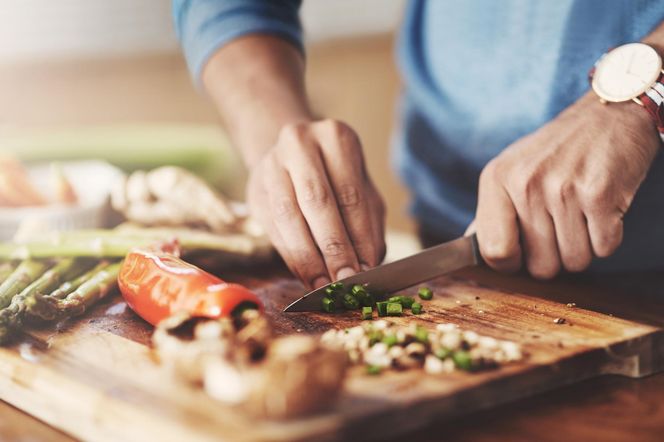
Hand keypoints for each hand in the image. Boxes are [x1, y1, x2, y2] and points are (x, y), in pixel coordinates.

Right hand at [246, 119, 385, 287]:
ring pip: (289, 216)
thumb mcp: (362, 191)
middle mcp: (300, 144)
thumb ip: (368, 226)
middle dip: (333, 248)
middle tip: (345, 280)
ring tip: (324, 284)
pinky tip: (306, 276)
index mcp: (336, 138)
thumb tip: (367, 266)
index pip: (351, 194)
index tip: (366, 270)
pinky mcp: (254, 190)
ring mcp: (272, 165)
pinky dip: (291, 256)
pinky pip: (273, 228)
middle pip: (317, 202)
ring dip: (308, 256)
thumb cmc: (337, 178)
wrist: (292, 156)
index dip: (359, 236)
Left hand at [471, 93, 659, 278]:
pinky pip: (604, 248)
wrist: (608, 114)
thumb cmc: (556, 150)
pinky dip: (607, 238)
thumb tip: (469, 245)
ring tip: (582, 215)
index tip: (522, 254)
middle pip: (540, 266)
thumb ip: (491, 211)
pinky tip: (602, 210)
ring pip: (574, 262)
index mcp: (496, 179)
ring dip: (583, 248)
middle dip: (554, 257)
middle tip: (561, 227)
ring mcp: (563, 189)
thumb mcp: (511, 170)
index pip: (494, 251)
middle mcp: (526, 184)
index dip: (511, 263)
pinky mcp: (601, 194)